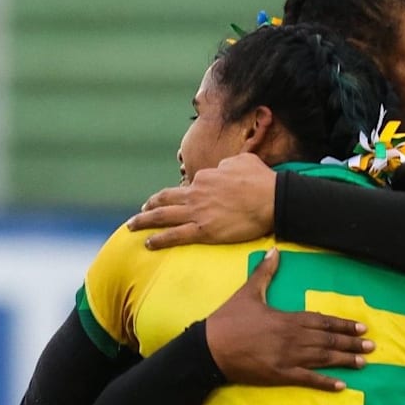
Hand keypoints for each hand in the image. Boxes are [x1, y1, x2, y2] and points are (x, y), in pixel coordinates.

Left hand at [127, 154, 276, 249]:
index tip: (186, 198)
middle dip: (151, 204)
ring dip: (145, 221)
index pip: (192, 185)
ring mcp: (197, 212)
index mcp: (207, 177)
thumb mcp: (243, 161)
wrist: (271, 198)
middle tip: (142, 209)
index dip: (188, 192)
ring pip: (163, 216)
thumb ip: (228, 164)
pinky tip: (148, 243)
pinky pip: (174, 235)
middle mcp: (196, 193)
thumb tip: (223, 168)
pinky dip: (159, 239)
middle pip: (166, 198)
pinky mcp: (202, 231)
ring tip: (133, 225)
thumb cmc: (262, 180)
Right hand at [206, 247, 373, 390]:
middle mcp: (293, 338)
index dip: (343, 325)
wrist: (210, 348)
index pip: (323, 321)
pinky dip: (325, 382)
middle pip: (328, 341)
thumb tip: (274, 250)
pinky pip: (307, 379)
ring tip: (363, 363)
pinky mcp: (279, 375)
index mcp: (288, 318)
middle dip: (351, 343)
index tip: (361, 327)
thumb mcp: (249, 292)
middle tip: (372, 346)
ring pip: (323, 359)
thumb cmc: (229, 319)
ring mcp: (288, 358)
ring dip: (345, 361)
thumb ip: (265, 273)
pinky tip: (341, 386)